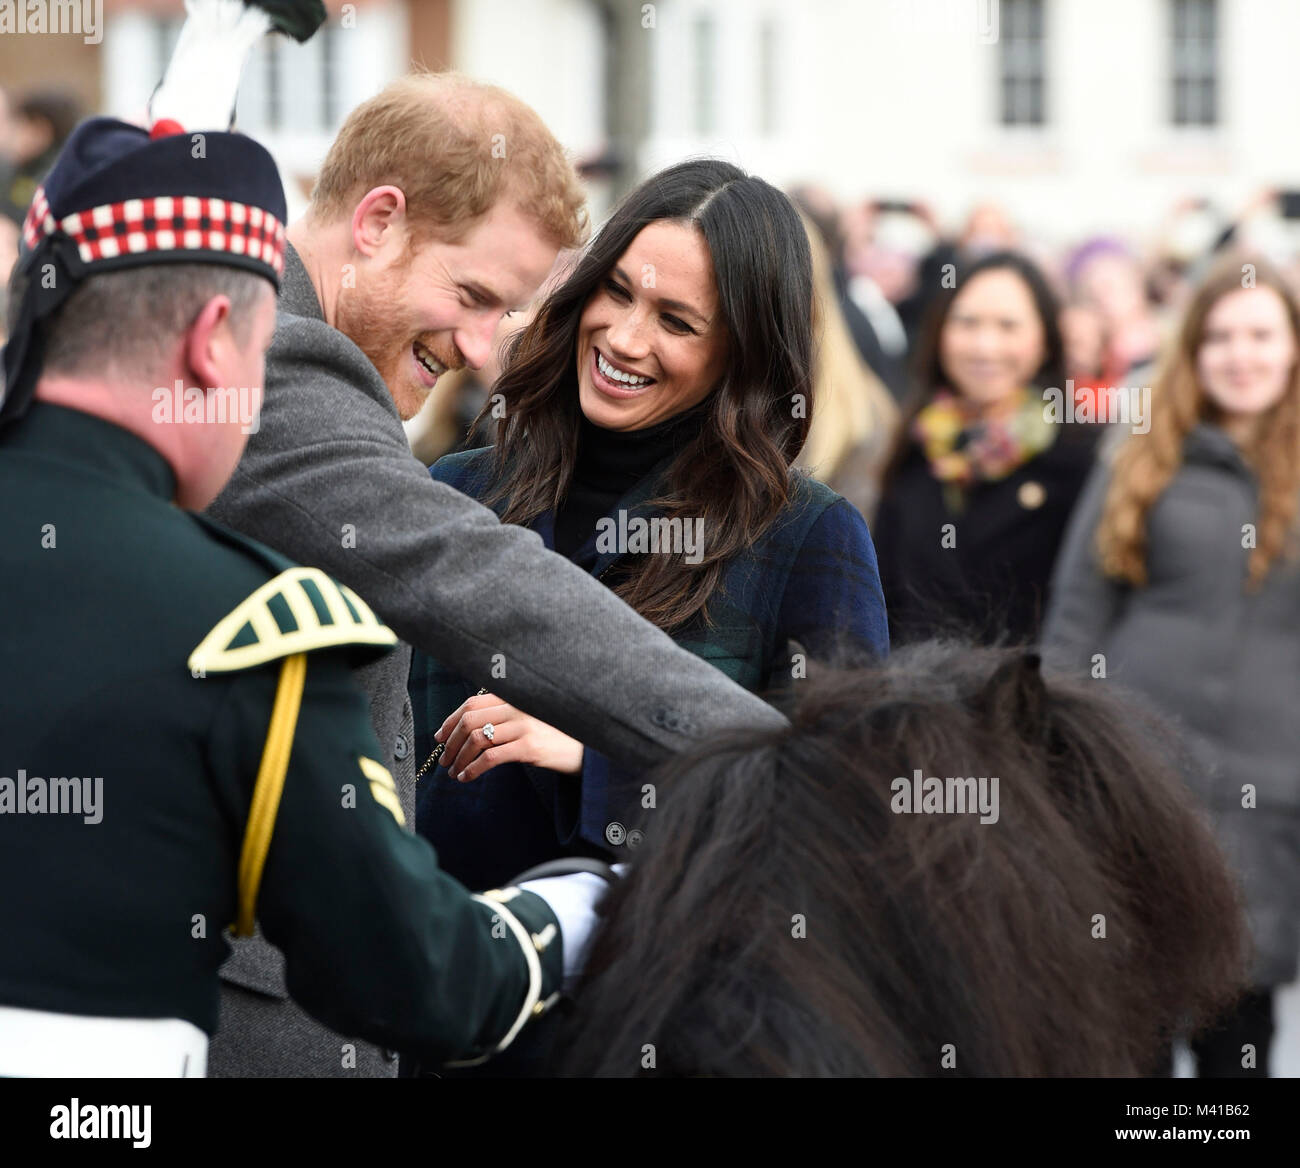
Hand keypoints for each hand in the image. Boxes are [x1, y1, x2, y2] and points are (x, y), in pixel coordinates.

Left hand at [435, 692, 583, 781]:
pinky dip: (473, 769)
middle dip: (450, 742)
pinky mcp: (529, 746)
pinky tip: (467, 777)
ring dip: (459, 758)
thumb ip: (503, 717)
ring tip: (454, 772)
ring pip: (476, 739)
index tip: (439, 736)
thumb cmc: (554, 736)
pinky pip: (490, 757)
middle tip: (444, 759)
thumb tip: (466, 730)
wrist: (585, 748)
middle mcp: (516, 707)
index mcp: (514, 698)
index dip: (451, 720)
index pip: (472, 703)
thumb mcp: (528, 719)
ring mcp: (523, 726)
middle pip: (470, 720)